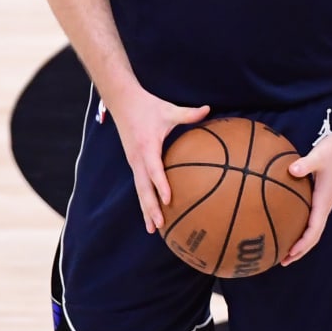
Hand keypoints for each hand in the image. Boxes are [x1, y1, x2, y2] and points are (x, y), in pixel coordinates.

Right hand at [107, 89, 210, 233]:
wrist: (122, 102)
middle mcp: (137, 158)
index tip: (168, 200)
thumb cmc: (147, 106)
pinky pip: (139, 185)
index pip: (154, 169)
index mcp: (147, 146)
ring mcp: (134, 162)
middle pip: (143, 188)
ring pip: (139, 191)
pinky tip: (151, 214)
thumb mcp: (168, 109)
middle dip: (150, 208)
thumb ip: (188, 113)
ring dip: (145, 210)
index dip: (161, 184)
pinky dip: (144, 201)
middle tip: (160, 225)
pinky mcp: (134, 163)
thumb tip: (209, 109)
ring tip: (153, 229)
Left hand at [282, 135, 331, 264]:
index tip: (289, 254)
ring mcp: (324, 200)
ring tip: (283, 248)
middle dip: (299, 250)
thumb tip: (291, 170)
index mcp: (324, 200)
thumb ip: (305, 163)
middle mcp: (325, 204)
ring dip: (300, 240)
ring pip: (312, 227)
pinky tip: (287, 220)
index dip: (302, 244)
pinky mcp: (321, 193)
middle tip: (282, 260)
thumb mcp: (319, 154)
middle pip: (313, 235)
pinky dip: (299, 224)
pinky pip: (310, 215)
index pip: (314, 230)